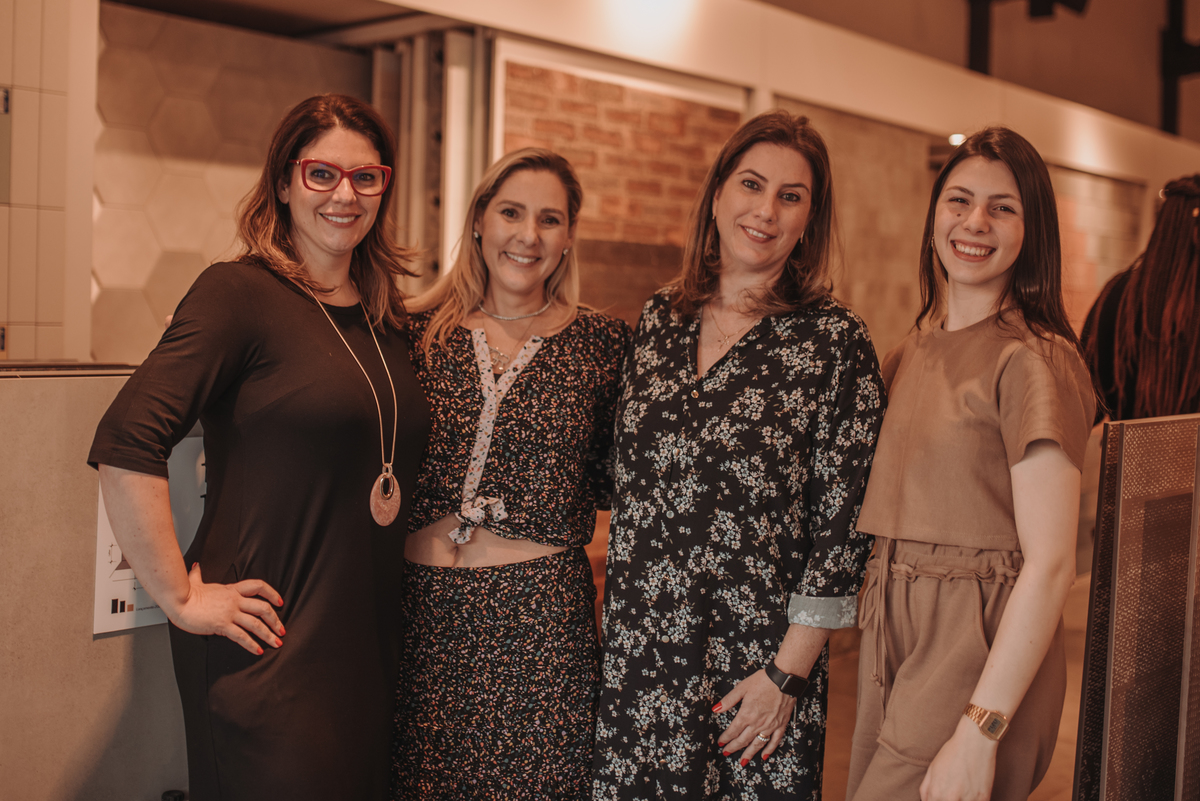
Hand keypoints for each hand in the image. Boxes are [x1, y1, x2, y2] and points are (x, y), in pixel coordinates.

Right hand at [169, 563, 285, 654]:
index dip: (272, 593)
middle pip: (263, 607)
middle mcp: (234, 601)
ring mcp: (229, 613)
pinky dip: (251, 644)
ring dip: (269, 634)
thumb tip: (197, 566)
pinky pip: (241, 636)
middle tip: (281, 629)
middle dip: (275, 620)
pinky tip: (258, 650)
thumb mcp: (195, 581)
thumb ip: (199, 574)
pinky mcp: (222, 625)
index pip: (258, 586)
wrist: (177, 602)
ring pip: (256, 623)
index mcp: (231, 590)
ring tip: (276, 643)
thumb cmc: (185, 593)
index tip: (279, 602)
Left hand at [713, 669, 795, 765]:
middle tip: (726, 753)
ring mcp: (770, 726)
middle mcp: (758, 723)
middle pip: (743, 740)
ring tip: (742, 761)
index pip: (733, 731)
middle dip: (733, 747)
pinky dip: (769, 750)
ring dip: (749, 753)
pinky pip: (775, 741)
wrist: (784, 679)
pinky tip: (764, 756)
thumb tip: (715, 709)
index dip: (726, 738)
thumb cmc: (763, 681)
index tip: (720, 742)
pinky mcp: (781, 725)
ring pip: (757, 744)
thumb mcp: (742, 688)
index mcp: (746, 714)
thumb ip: (728, 700)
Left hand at [919, 715, 997, 800]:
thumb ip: (926, 790)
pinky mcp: (984, 799)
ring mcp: (968, 800)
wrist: (975, 742)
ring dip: (962, 800)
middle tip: (953, 792)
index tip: (941, 797)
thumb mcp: (932, 769)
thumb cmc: (952, 753)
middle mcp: (950, 799)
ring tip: (962, 790)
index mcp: (936, 793)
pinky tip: (972, 792)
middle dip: (948, 800)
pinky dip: (973, 800)